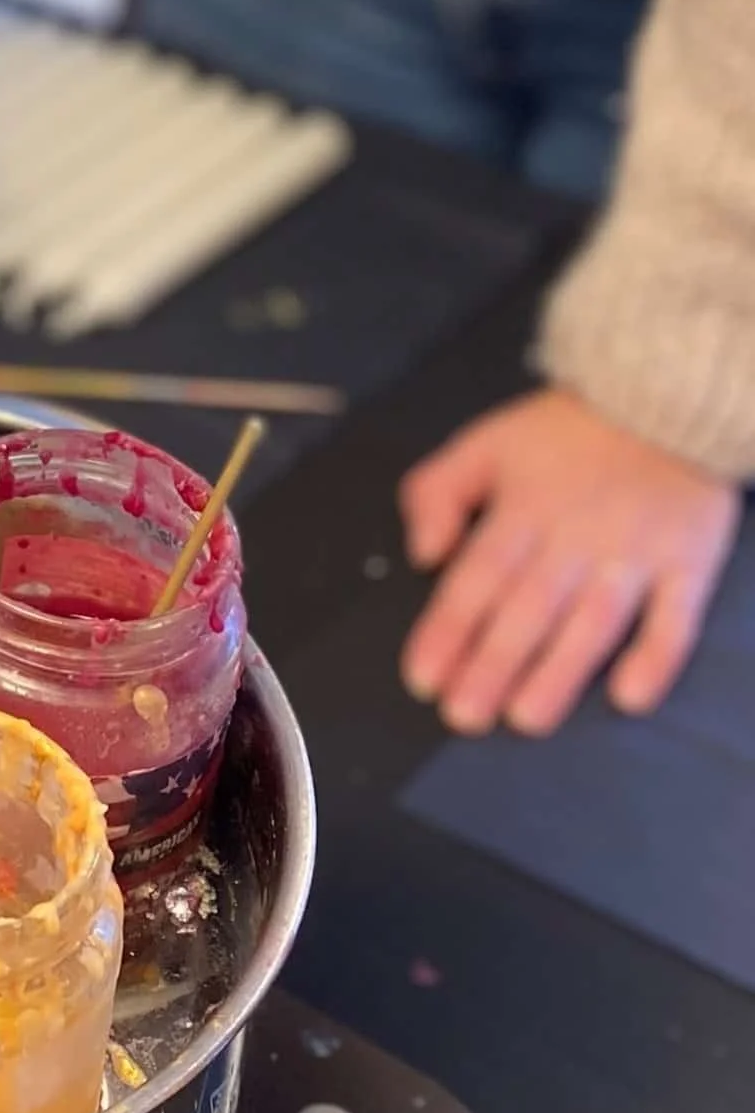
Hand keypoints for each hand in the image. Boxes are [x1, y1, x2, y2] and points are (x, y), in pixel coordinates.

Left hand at [398, 389, 740, 735]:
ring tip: (527, 718)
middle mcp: (576, 537)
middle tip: (464, 716)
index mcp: (523, 509)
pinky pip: (675, 618)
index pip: (476, 579)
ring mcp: (636, 554)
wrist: (666, 394)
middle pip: (527, 610)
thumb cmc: (566, 431)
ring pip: (592, 622)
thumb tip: (423, 556)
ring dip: (560, 672)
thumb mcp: (484, 443)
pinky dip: (655, 657)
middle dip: (492, 665)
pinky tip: (630, 697)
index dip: (447, 630)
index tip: (424, 678)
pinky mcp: (688, 563)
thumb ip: (436, 493)